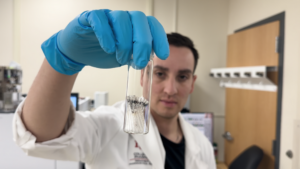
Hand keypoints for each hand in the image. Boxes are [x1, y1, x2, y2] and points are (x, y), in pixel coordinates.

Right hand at [41, 9, 169, 74]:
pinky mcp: (90, 17)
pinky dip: (107, 35)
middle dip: (142, 43)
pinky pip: (100, 20)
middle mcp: (123, 18)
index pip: (152, 25)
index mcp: (134, 26)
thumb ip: (135, 56)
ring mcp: (107, 16)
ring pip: (121, 19)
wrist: (78, 52)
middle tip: (139, 62)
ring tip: (121, 58)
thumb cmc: (102, 53)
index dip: (159, 38)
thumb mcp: (124, 57)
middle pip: (139, 20)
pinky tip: (109, 49)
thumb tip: (147, 60)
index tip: (163, 55)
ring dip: (124, 41)